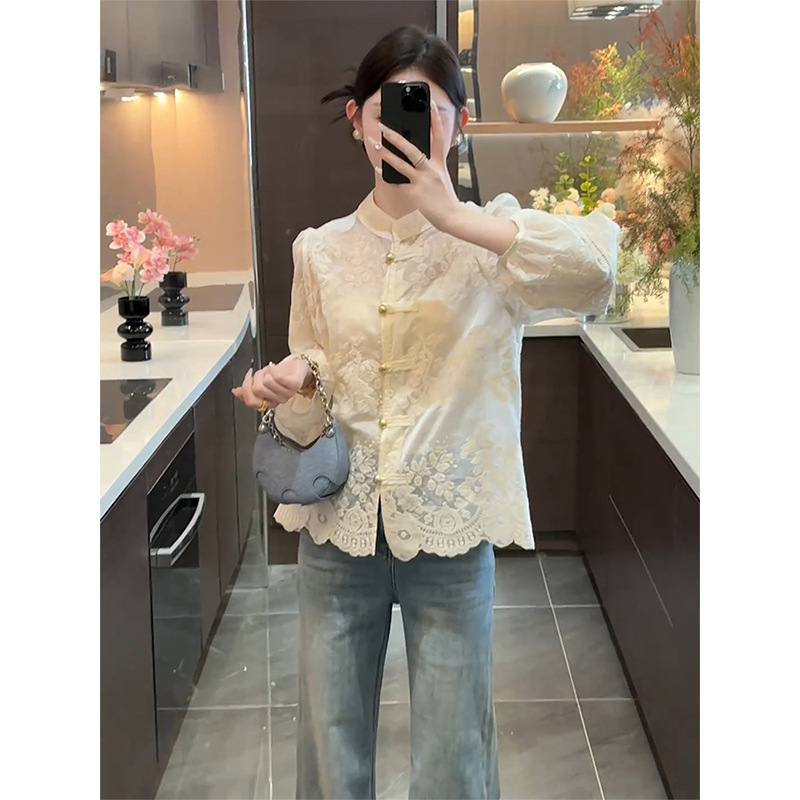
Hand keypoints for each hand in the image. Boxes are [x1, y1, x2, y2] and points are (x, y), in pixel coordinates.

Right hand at [231, 355, 310, 409]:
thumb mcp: (261, 381)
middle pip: (256, 390)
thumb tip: (236, 391)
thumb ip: (248, 388)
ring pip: (265, 382)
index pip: (251, 402)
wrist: (298, 368)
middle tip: (260, 373)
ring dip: (264, 372)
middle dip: (255, 377)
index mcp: (269, 402)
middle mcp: (278, 400)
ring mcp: (287, 394)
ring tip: (270, 370)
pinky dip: (273, 369)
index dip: (245, 389)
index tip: (248, 377)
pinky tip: (274, 367)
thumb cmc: (281, 375)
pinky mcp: (293, 385)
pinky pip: (277, 377)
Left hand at [371, 102, 460, 231]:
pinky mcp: (414, 193)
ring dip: (386, 153)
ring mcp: (422, 181)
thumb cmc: (445, 199)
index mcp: (439, 164)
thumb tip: (416, 157)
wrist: (452, 217)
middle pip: (412, 149)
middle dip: (396, 136)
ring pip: (401, 164)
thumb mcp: (442, 178)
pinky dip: (386, 174)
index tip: (429, 104)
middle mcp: (431, 170)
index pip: (438, 137)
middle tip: (384, 126)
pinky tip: (378, 168)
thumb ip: (431, 166)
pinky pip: (397, 181)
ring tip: (375, 144)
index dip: (435, 120)